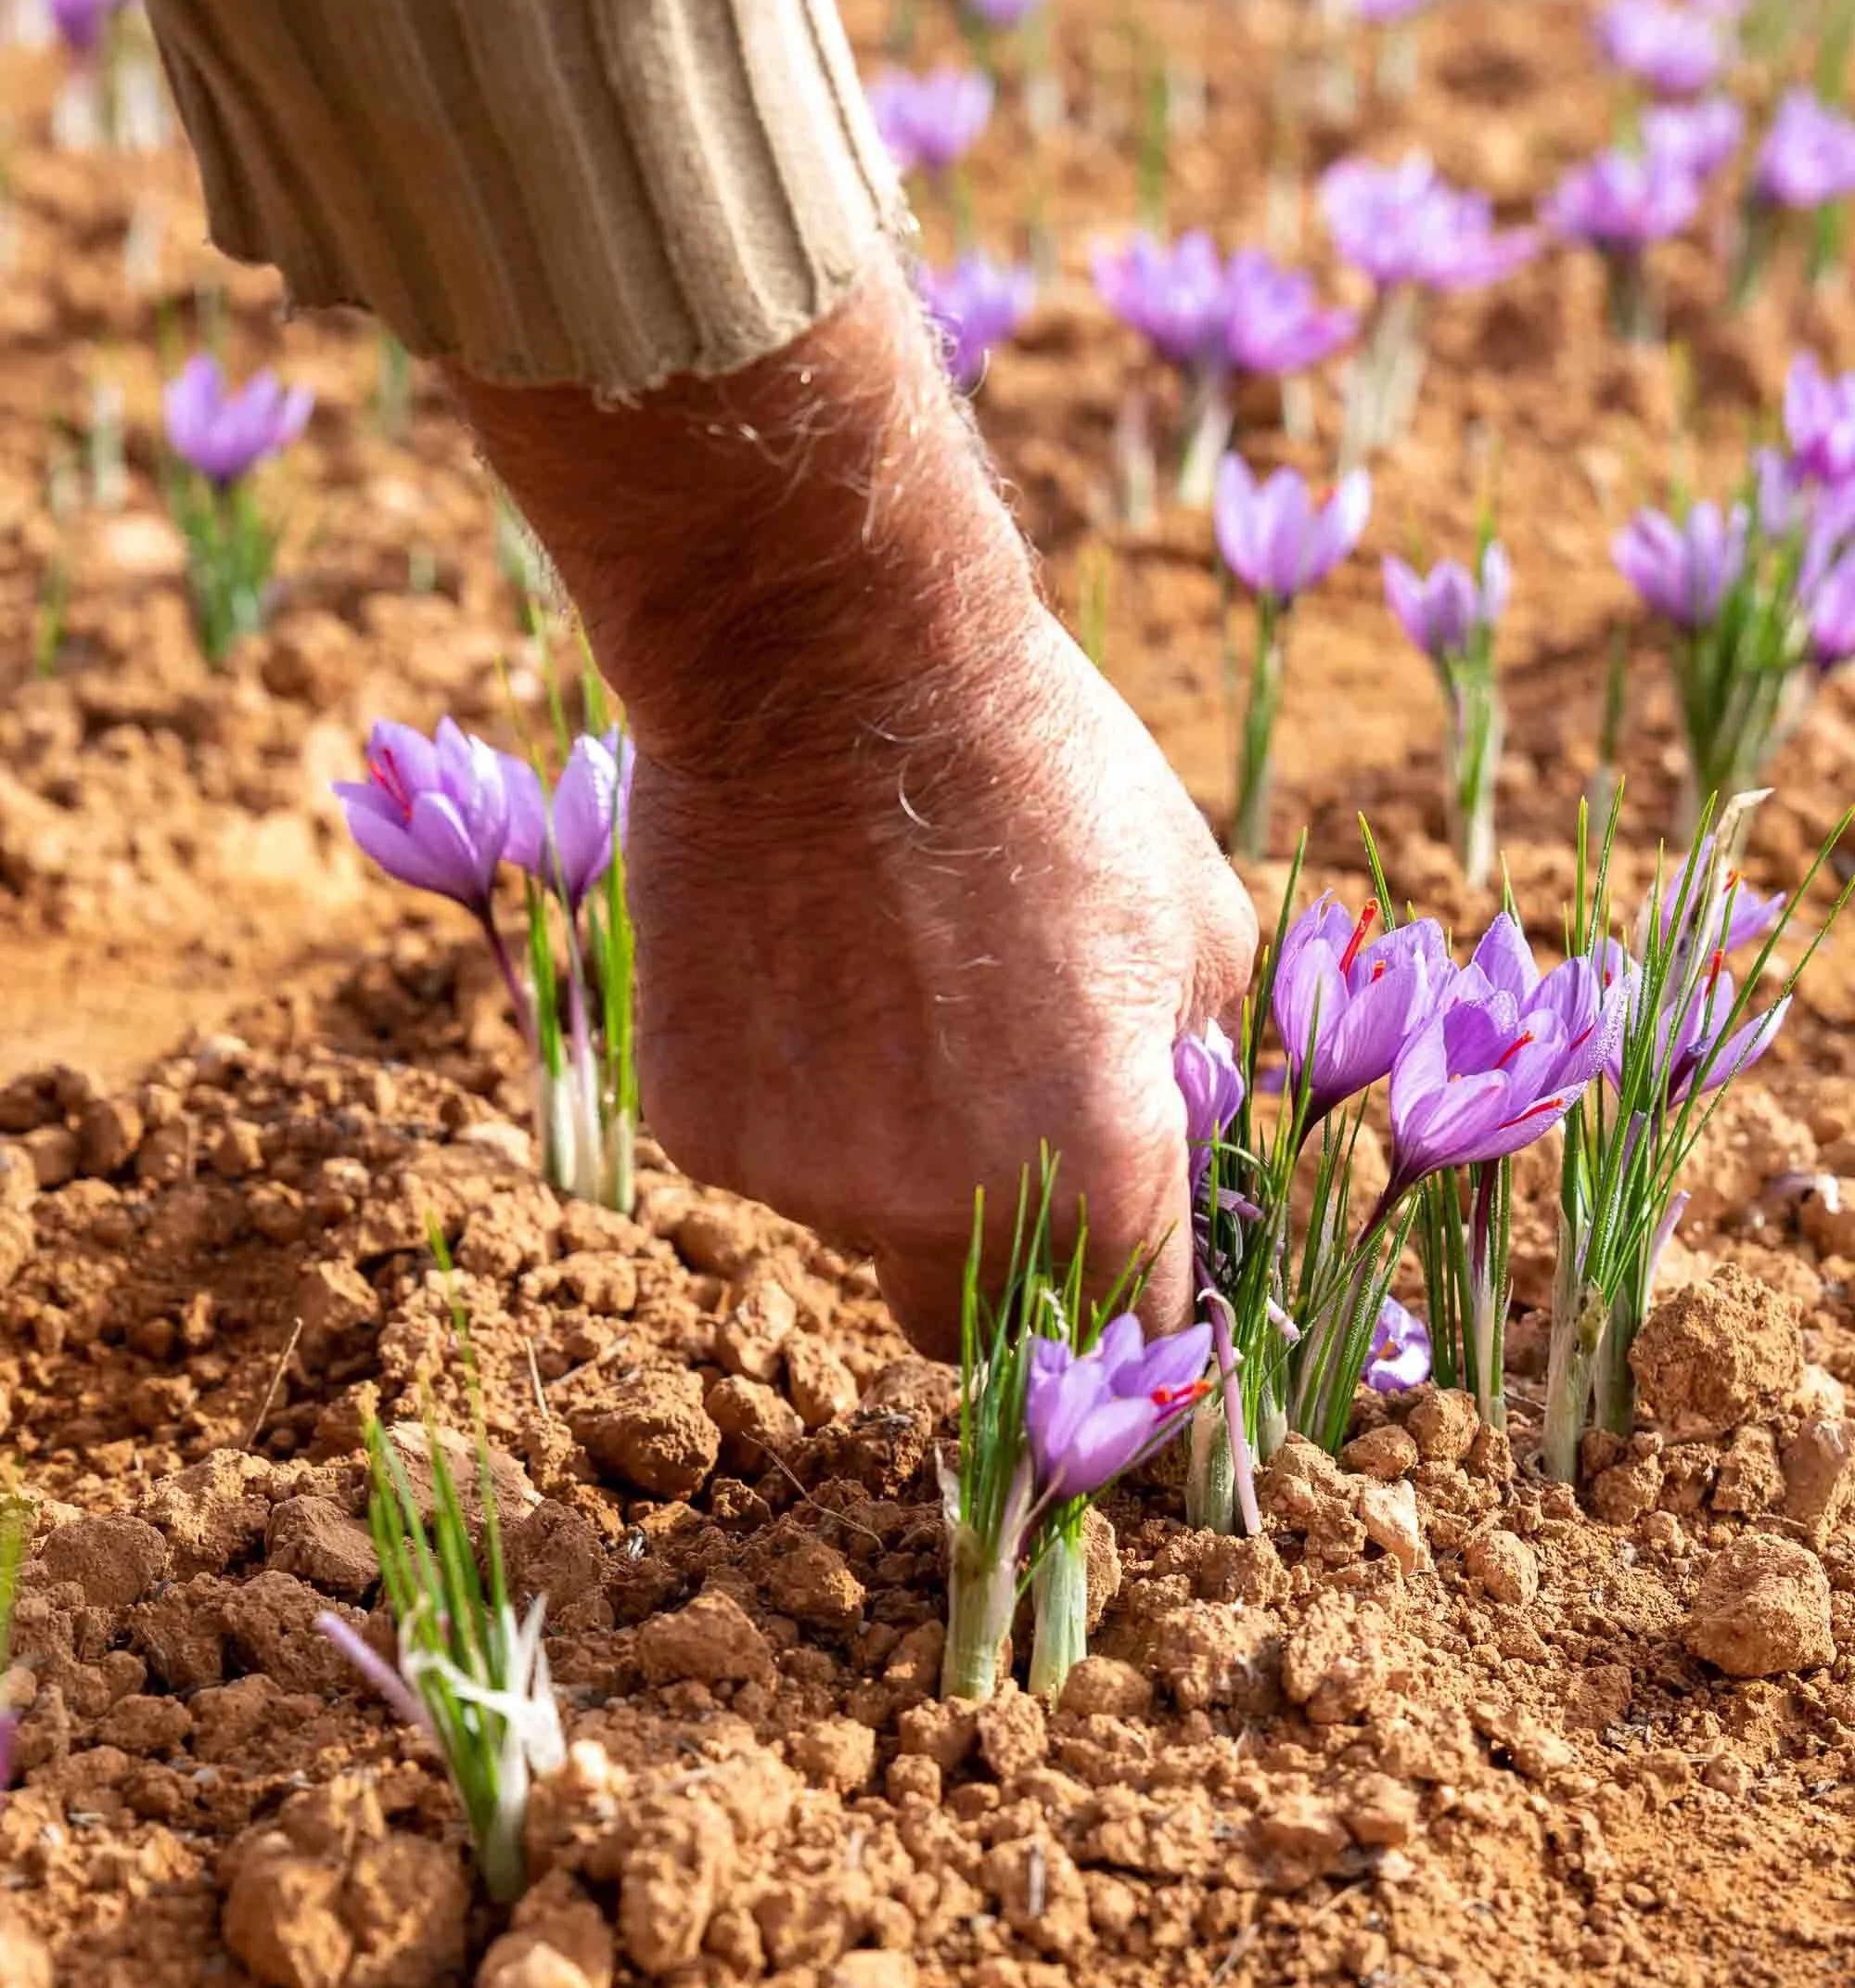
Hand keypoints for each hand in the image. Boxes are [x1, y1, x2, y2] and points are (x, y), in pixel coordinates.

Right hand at [626, 593, 1255, 1353]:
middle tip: (1000, 1138)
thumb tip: (1172, 1126)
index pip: (1134, 1310)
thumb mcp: (1197, 913)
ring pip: (861, 1223)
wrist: (832, 663)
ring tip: (888, 985)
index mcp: (1099, 1164)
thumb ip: (1191, 1068)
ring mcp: (809, 1175)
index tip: (1124, 1255)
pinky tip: (804, 969)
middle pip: (974, 1324)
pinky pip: (769, 1156)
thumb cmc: (1043, 770)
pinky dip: (793, 1097)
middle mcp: (949, 1205)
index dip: (1140, 1288)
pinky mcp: (701, 1128)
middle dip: (1002, 1266)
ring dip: (888, 1152)